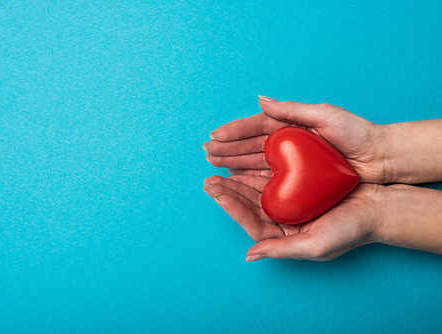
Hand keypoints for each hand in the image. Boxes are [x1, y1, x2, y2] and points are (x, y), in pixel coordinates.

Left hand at [203, 174, 382, 260]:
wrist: (377, 207)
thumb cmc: (350, 229)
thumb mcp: (316, 245)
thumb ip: (281, 250)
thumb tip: (250, 256)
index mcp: (284, 237)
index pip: (252, 223)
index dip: (233, 209)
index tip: (218, 194)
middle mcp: (282, 221)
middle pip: (248, 206)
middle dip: (228, 193)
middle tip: (209, 181)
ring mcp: (288, 203)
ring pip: (255, 191)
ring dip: (236, 181)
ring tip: (217, 171)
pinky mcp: (295, 187)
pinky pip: (270, 179)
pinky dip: (255, 171)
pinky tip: (241, 164)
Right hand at [205, 96, 387, 182]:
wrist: (377, 158)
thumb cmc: (355, 133)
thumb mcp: (325, 115)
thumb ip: (292, 109)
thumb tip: (260, 99)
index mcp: (290, 125)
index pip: (256, 127)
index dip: (234, 131)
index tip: (215, 135)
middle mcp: (287, 142)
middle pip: (250, 145)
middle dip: (228, 148)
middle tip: (207, 152)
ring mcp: (290, 160)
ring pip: (255, 161)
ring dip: (233, 162)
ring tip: (214, 164)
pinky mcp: (296, 178)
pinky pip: (267, 176)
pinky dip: (249, 176)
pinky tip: (235, 177)